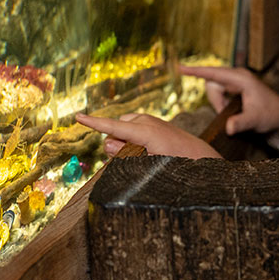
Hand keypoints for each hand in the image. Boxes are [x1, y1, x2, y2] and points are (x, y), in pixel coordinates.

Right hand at [75, 113, 221, 158]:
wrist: (200, 157)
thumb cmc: (177, 163)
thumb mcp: (149, 163)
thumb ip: (125, 153)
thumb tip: (107, 142)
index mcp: (144, 130)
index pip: (112, 126)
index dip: (93, 123)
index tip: (78, 116)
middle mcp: (145, 120)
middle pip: (115, 131)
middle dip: (116, 144)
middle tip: (135, 159)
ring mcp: (150, 120)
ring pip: (123, 130)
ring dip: (125, 142)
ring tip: (145, 156)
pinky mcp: (152, 123)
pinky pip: (132, 129)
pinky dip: (132, 139)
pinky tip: (147, 150)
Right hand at [180, 65, 278, 136]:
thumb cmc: (271, 116)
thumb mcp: (255, 121)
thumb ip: (240, 123)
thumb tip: (228, 128)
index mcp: (241, 78)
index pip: (213, 73)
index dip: (195, 71)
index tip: (180, 68)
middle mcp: (237, 76)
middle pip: (211, 82)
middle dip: (214, 100)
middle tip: (226, 113)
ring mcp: (236, 81)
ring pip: (213, 89)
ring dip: (217, 103)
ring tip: (232, 113)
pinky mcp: (234, 88)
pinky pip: (218, 92)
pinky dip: (220, 103)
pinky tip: (231, 110)